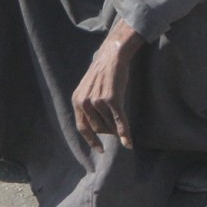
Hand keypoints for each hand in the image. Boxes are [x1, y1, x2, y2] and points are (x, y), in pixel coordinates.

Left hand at [72, 20, 144, 152]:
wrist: (112, 56)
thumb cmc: (103, 72)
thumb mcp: (88, 88)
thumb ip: (87, 105)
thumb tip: (97, 129)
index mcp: (77, 100)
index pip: (82, 128)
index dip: (91, 141)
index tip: (100, 150)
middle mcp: (85, 102)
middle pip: (98, 128)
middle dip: (108, 131)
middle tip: (116, 127)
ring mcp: (98, 101)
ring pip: (109, 125)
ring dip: (116, 128)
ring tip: (121, 120)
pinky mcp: (112, 99)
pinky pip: (119, 121)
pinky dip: (124, 133)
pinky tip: (129, 142)